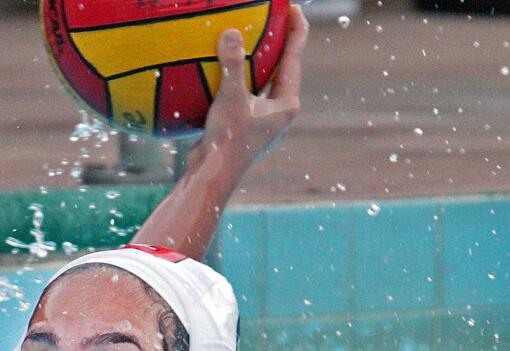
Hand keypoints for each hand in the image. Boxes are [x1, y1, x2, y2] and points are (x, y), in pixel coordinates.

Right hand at [194, 4, 308, 174]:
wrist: (213, 175)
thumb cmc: (229, 141)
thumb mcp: (231, 99)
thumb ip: (232, 65)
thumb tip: (232, 32)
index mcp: (287, 104)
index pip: (294, 58)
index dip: (296, 30)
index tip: (293, 8)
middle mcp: (279, 110)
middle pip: (283, 66)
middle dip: (280, 40)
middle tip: (275, 15)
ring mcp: (262, 117)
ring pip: (263, 78)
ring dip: (258, 58)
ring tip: (252, 33)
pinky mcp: (245, 122)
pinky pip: (243, 89)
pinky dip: (236, 73)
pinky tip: (221, 61)